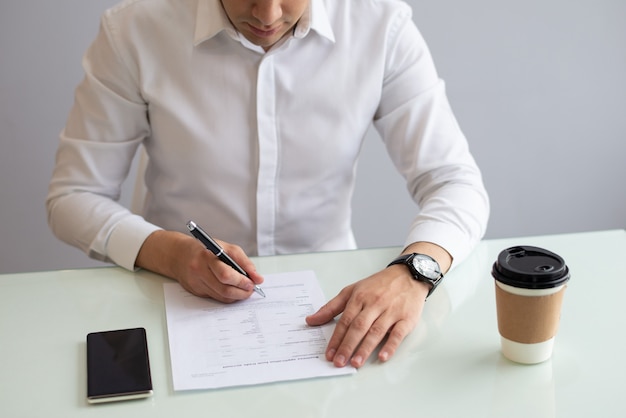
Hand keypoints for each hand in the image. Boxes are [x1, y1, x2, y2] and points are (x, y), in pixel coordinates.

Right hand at [135, 230, 263, 302]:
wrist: (179, 255)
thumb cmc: (206, 249)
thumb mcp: (227, 248)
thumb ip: (244, 262)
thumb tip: (258, 278)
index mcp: (207, 257)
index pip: (226, 274)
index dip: (242, 281)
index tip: (253, 282)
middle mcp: (199, 271)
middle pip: (224, 289)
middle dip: (242, 291)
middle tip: (250, 289)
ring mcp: (196, 283)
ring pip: (221, 296)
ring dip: (236, 296)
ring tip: (245, 290)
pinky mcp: (196, 291)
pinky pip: (216, 298)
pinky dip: (228, 296)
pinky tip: (233, 291)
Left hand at [305, 265, 428, 367]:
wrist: (408, 275)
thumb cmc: (378, 285)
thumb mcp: (352, 290)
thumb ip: (331, 307)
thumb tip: (311, 320)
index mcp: (359, 297)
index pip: (345, 321)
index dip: (336, 338)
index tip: (329, 354)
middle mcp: (374, 304)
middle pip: (359, 327)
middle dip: (347, 346)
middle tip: (339, 362)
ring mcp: (391, 311)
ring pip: (376, 331)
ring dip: (365, 348)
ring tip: (355, 363)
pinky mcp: (407, 318)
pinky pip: (398, 333)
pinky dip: (390, 345)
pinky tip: (382, 356)